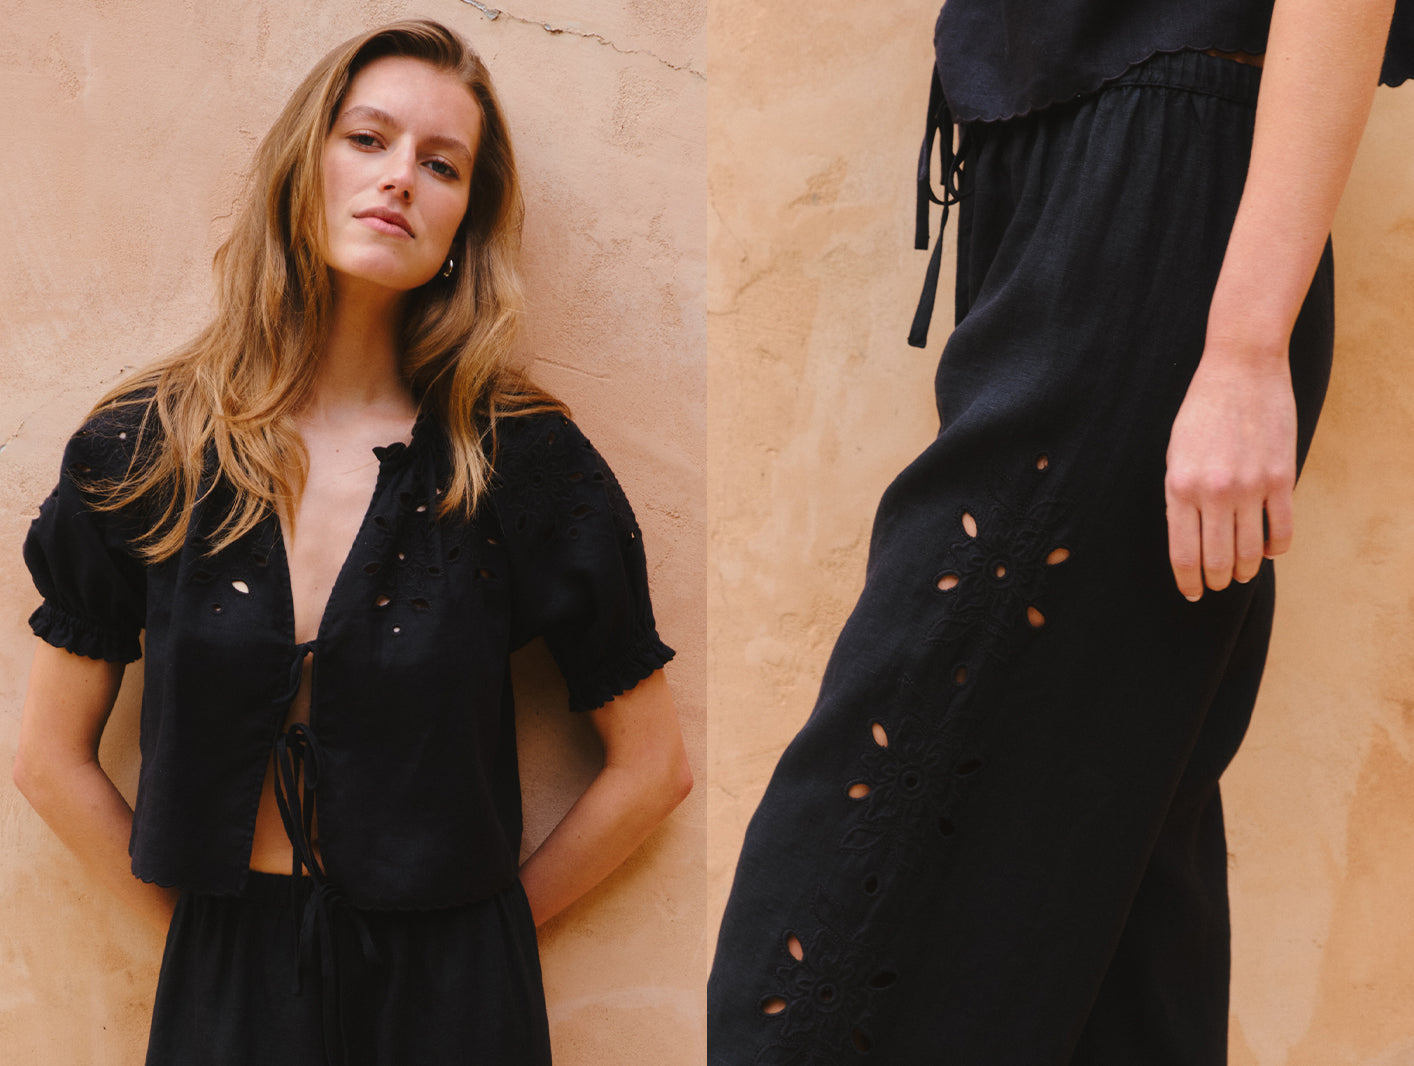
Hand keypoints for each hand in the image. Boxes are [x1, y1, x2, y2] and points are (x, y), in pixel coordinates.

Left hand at [1164, 349, 1296, 599]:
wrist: (1241, 369)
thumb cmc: (1201, 411)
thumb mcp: (1175, 453)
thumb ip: (1179, 494)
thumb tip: (1187, 534)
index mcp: (1179, 486)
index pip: (1182, 551)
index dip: (1187, 580)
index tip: (1192, 593)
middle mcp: (1213, 492)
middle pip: (1216, 559)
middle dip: (1215, 580)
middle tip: (1217, 586)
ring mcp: (1250, 486)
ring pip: (1249, 551)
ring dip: (1244, 570)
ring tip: (1241, 574)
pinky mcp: (1281, 477)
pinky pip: (1281, 530)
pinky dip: (1274, 548)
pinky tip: (1267, 551)